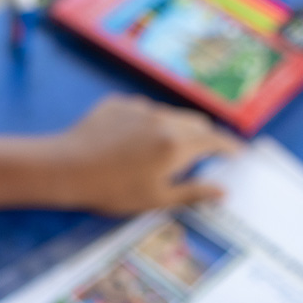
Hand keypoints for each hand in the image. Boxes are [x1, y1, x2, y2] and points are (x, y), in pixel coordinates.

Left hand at [52, 94, 241, 214]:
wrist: (65, 168)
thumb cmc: (112, 190)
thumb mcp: (156, 199)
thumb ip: (193, 192)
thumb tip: (224, 190)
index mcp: (177, 144)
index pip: (214, 140)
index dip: (229, 147)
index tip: (238, 153)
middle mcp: (162, 119)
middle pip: (195, 122)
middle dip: (206, 136)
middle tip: (206, 152)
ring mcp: (138, 108)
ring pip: (169, 114)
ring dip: (176, 128)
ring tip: (166, 148)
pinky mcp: (116, 104)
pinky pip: (142, 111)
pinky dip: (148, 123)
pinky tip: (133, 140)